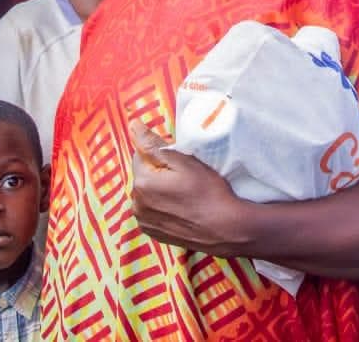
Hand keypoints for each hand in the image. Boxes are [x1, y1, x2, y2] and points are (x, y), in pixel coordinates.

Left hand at [128, 119, 249, 255]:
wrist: (225, 229)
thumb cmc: (209, 192)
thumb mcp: (185, 162)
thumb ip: (154, 144)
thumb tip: (133, 125)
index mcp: (142, 183)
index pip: (140, 155)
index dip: (160, 155)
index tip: (180, 162)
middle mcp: (136, 204)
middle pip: (142, 176)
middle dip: (158, 172)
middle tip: (185, 178)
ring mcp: (144, 221)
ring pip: (146, 194)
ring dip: (158, 190)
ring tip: (183, 195)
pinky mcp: (152, 233)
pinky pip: (150, 211)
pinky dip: (160, 207)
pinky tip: (180, 208)